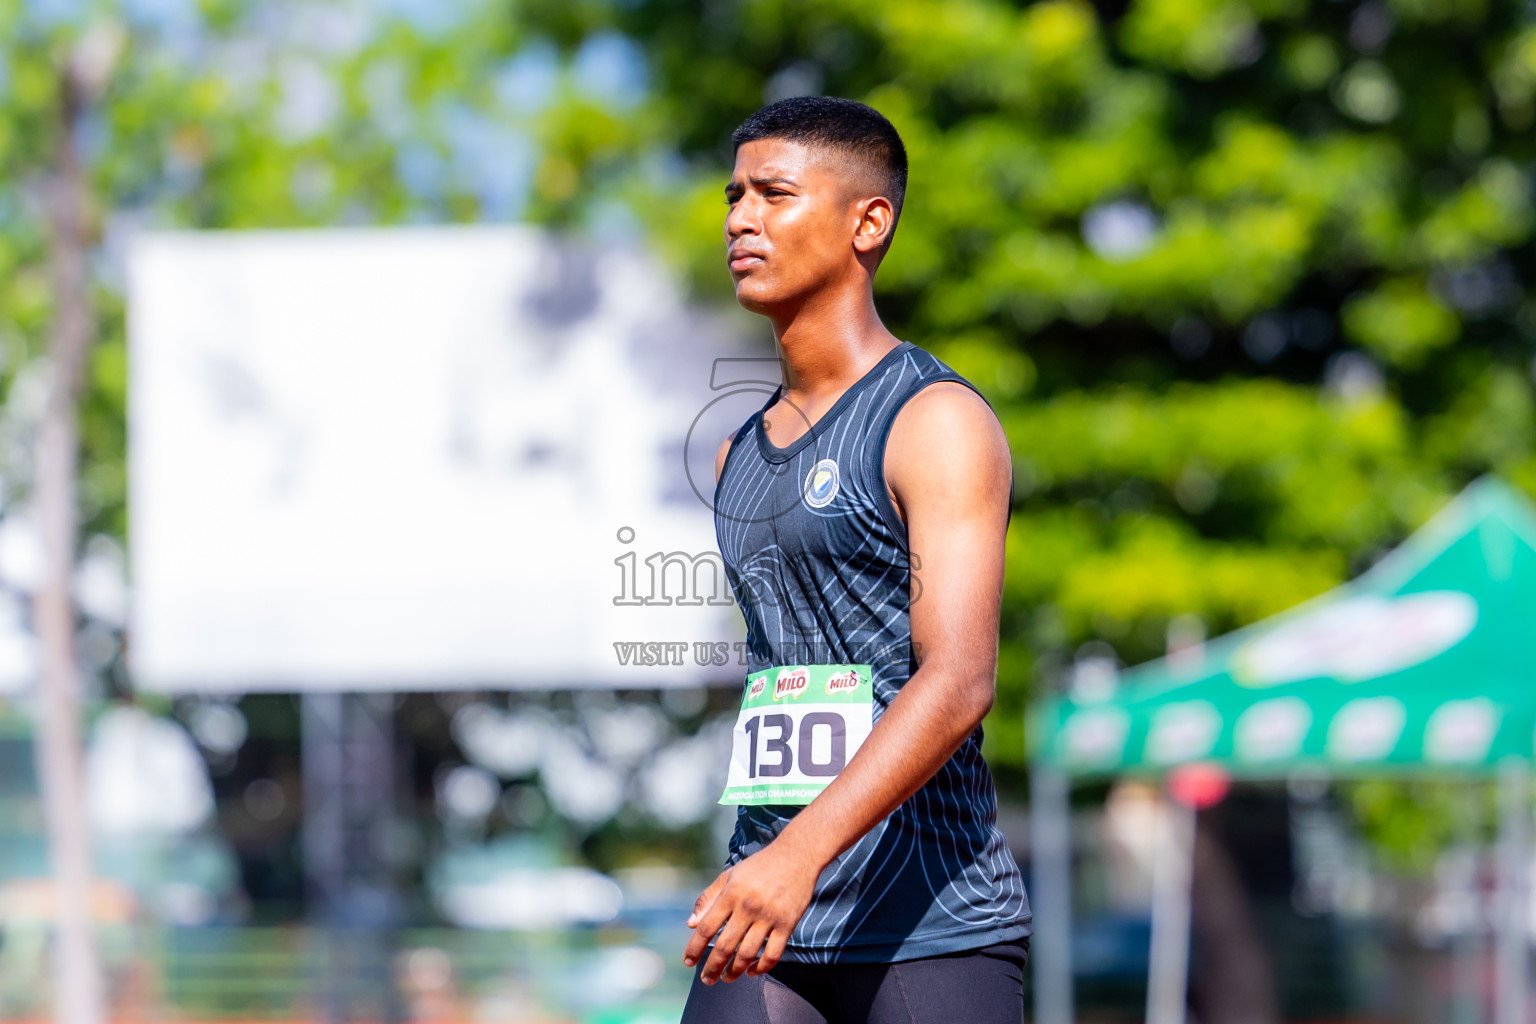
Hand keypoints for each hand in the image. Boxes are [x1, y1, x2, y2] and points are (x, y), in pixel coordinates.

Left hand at [682, 841, 818, 984]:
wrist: (796, 856)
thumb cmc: (759, 867)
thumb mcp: (729, 876)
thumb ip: (708, 898)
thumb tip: (691, 924)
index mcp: (730, 894)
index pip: (706, 927)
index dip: (694, 948)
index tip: (688, 962)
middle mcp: (747, 907)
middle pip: (725, 946)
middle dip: (712, 967)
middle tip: (707, 980)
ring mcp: (768, 917)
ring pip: (747, 954)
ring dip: (734, 971)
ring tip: (727, 979)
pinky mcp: (787, 924)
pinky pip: (772, 954)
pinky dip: (761, 968)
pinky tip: (751, 971)